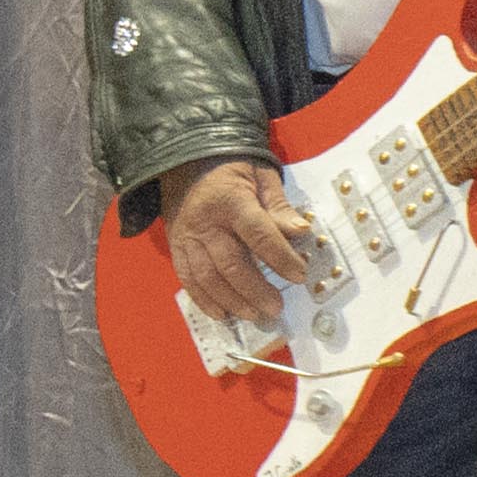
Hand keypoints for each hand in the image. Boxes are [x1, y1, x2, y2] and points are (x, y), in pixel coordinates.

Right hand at [163, 155, 320, 334]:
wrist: (184, 162)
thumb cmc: (231, 169)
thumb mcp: (261, 177)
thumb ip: (279, 207)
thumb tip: (300, 231)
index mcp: (230, 200)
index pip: (258, 233)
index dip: (280, 257)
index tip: (299, 275)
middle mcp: (205, 222)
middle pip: (230, 263)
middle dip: (255, 290)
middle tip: (275, 307)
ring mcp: (187, 237)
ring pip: (207, 277)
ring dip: (232, 300)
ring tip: (254, 314)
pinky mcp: (176, 248)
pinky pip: (188, 279)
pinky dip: (204, 300)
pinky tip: (223, 314)